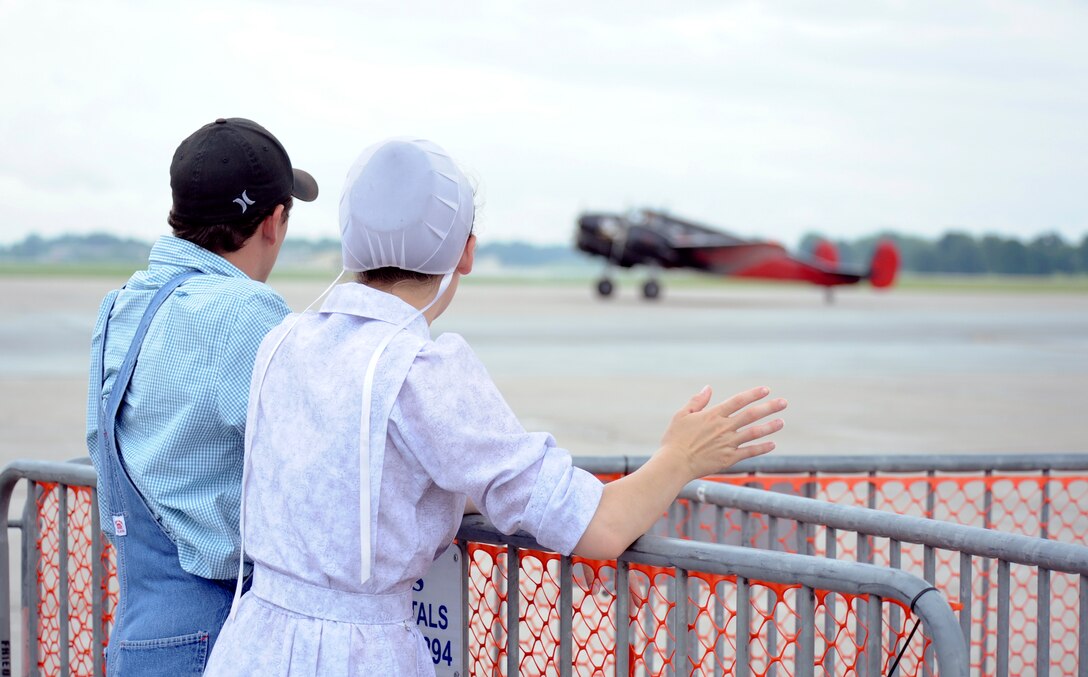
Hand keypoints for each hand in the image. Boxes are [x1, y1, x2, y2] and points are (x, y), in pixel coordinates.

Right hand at [659, 386, 786, 479]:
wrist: (674, 464)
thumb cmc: (674, 439)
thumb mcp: (682, 415)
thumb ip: (697, 401)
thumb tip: (708, 388)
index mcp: (713, 415)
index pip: (738, 401)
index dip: (753, 394)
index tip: (766, 389)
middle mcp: (724, 428)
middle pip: (751, 415)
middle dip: (769, 407)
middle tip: (783, 402)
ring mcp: (728, 444)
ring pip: (754, 433)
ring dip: (769, 427)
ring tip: (781, 421)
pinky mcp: (729, 459)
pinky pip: (749, 452)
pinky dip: (762, 448)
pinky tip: (772, 444)